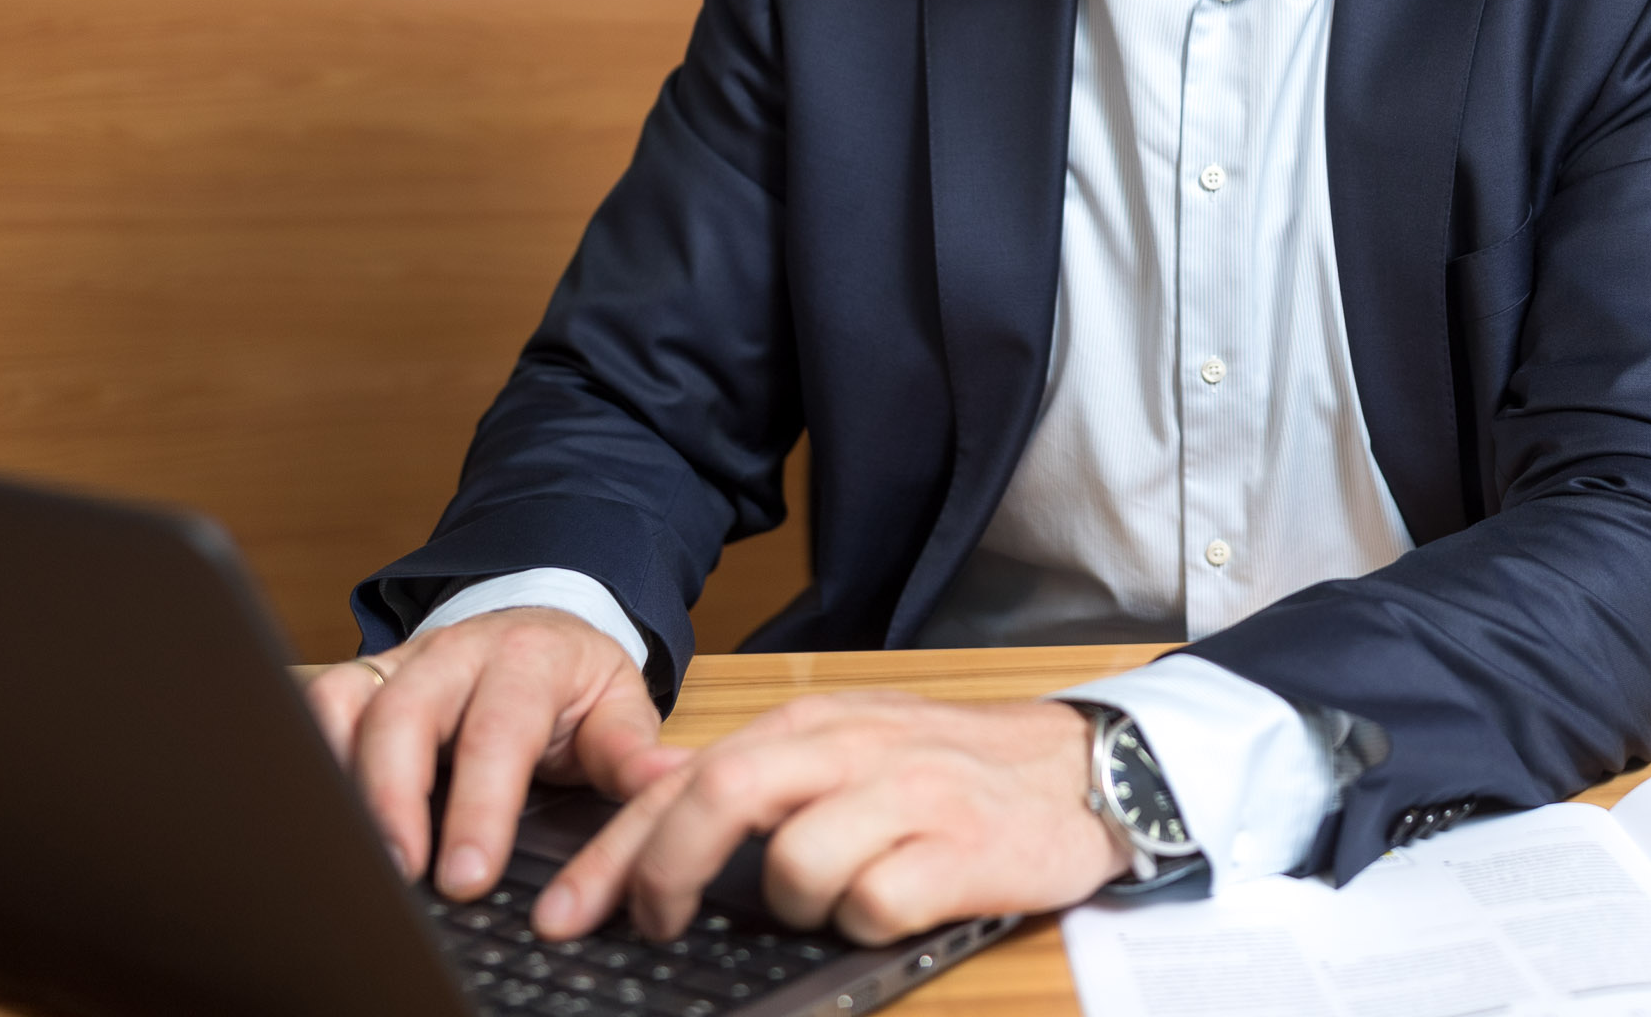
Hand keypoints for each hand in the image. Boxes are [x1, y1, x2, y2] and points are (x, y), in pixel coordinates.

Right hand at [303, 607, 683, 899]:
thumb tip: (668, 784)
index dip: (479, 805)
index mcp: (529, 659)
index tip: (468, 875)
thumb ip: (633, 755)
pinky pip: (320, 702)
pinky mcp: (365, 675)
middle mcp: (457, 653)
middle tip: (398, 875)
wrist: (543, 623)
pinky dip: (309, 751)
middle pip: (407, 716)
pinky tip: (317, 811)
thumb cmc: (575, 681)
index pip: (499, 731)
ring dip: (342, 780)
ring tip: (347, 853)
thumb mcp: (620, 707)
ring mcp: (404, 661)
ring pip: (351, 705)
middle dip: (395, 800)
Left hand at [534, 691, 1125, 947]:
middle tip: (648, 925)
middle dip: (661, 872)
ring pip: (796, 862)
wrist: (1085, 768)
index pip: (688, 778)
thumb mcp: (851, 744)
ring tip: (828, 902)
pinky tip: (893, 905)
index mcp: (816, 723)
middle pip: (722, 796)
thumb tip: (655, 793)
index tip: (565, 913)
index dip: (615, 852)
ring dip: (789, 904)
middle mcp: (854, 749)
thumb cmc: (955, 768)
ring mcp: (910, 798)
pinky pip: (875, 905)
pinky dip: (865, 922)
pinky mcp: (961, 852)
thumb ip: (762, 768)